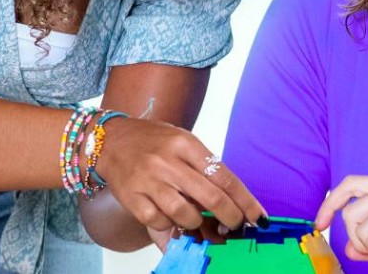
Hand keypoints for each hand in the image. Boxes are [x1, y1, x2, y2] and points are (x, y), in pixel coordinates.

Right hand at [95, 118, 266, 233]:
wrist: (109, 140)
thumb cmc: (153, 142)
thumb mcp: (182, 142)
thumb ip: (204, 166)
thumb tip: (231, 200)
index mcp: (186, 144)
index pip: (224, 176)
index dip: (245, 201)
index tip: (258, 217)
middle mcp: (168, 161)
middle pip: (211, 198)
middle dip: (230, 218)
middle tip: (236, 226)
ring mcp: (148, 180)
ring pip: (186, 214)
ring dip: (198, 223)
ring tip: (196, 219)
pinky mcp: (131, 197)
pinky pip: (159, 221)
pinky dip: (170, 224)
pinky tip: (170, 216)